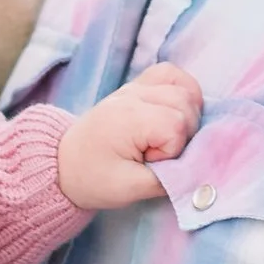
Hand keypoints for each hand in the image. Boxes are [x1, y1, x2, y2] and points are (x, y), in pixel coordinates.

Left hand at [57, 63, 203, 211]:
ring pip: (184, 87)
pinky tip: (175, 112)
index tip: (150, 163)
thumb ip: (169, 180)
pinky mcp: (137, 86)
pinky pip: (171, 74)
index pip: (176, 125)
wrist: (63, 164)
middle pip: (185, 102)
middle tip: (159, 152)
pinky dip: (182, 90)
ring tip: (168, 134)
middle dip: (184, 132)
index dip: (172, 150)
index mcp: (128, 118)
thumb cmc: (93, 178)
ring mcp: (134, 88)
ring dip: (187, 113)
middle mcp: (133, 96)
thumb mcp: (130, 190)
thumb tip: (200, 169)